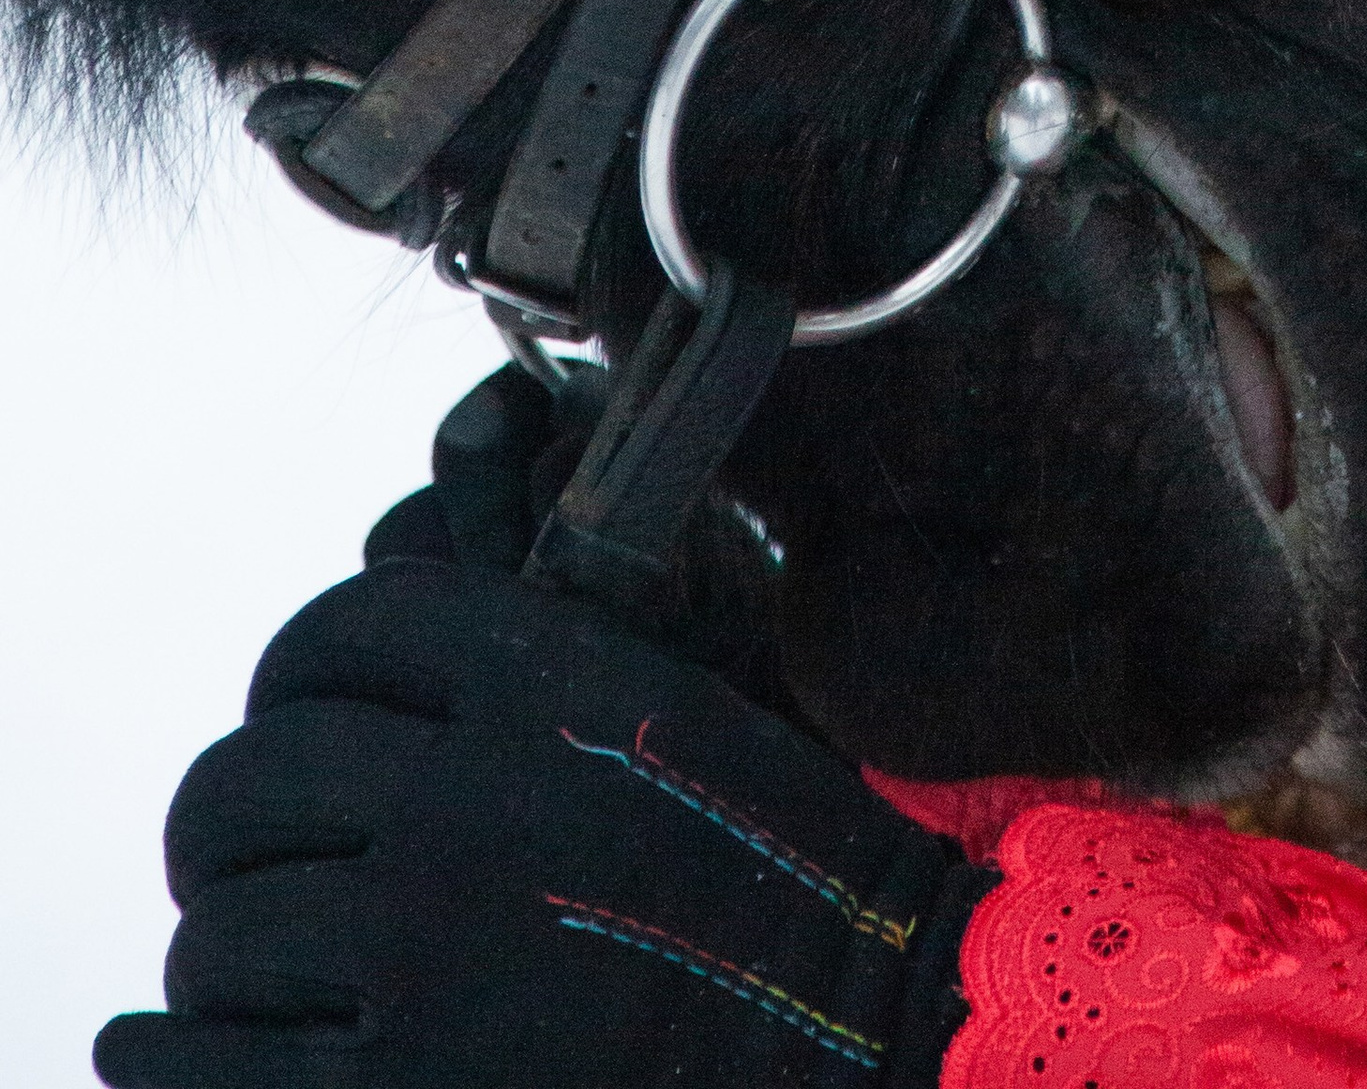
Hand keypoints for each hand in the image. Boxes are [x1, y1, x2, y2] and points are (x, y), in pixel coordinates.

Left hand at [92, 561, 978, 1088]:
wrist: (884, 1030)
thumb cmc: (787, 878)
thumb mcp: (680, 708)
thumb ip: (542, 670)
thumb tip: (382, 645)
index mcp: (553, 686)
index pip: (338, 635)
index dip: (296, 674)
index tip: (297, 722)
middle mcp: (477, 802)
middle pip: (248, 779)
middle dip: (230, 823)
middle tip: (253, 859)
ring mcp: (433, 955)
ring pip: (223, 929)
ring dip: (226, 951)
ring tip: (260, 970)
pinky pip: (210, 1062)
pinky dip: (166, 1056)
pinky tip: (165, 1050)